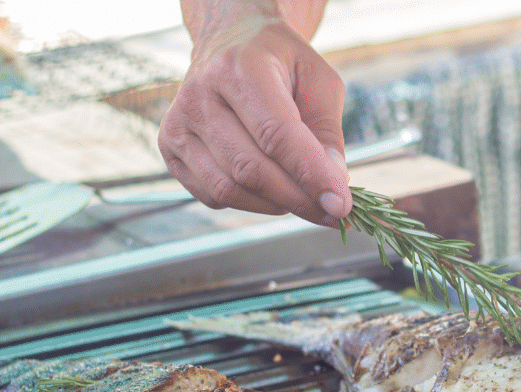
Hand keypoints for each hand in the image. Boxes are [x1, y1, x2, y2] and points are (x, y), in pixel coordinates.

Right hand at [158, 9, 349, 226]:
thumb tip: (332, 185)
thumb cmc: (282, 64)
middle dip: (298, 199)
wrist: (230, 41)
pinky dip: (249, 203)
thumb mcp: (319, 81)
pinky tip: (272, 189)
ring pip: (229, 189)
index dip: (310, 175)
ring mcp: (178, 123)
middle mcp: (199, 94)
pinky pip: (211, 196)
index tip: (341, 205)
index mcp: (240, 68)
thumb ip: (328, 132)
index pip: (276, 135)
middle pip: (250, 169)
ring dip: (275, 205)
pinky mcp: (170, 148)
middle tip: (333, 212)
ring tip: (306, 198)